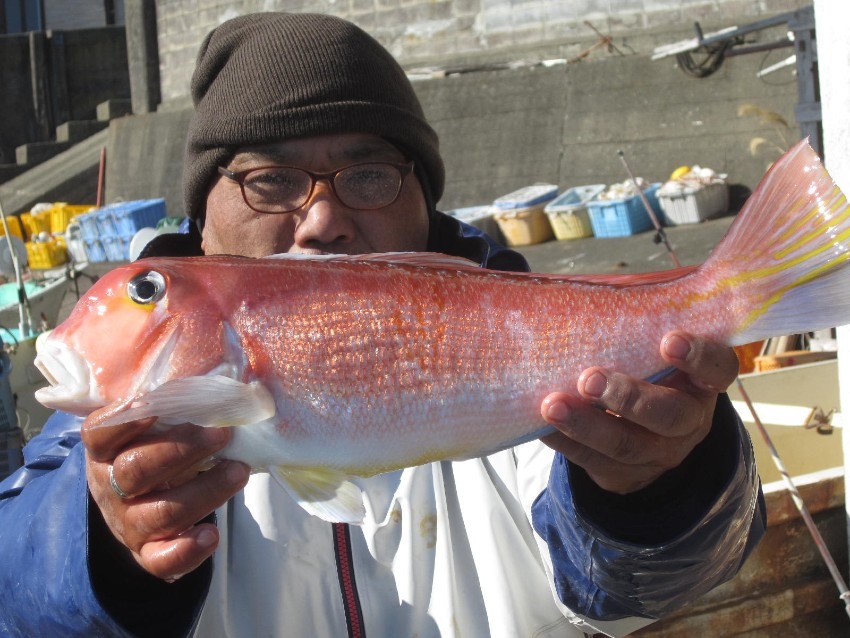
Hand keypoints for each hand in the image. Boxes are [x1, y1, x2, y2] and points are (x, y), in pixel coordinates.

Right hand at [81, 411, 249, 580]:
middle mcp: (110, 487)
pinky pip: (160, 560)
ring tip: (239, 471)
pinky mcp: (147, 553)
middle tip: (223, 434)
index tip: (151, 405)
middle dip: (183, 450)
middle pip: (136, 471)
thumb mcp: (155, 429)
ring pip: (159, 513)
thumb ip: (176, 407)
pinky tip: (211, 534)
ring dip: (204, 492)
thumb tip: (234, 382)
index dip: (123, 420)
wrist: (137, 505)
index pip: (100, 434)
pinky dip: (185, 551)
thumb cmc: (155, 451)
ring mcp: (127, 523)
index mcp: (106, 450)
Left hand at [540, 331, 738, 493]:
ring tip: (551, 405)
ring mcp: (657, 453)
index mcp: (702, 384)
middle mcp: (688, 421)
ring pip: (626, 446)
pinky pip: (592, 462)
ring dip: (587, 425)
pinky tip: (537, 424)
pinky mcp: (623, 475)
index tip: (669, 339)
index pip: (719, 370)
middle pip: (669, 416)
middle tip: (590, 378)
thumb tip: (578, 288)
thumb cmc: (645, 372)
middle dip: (630, 397)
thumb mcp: (653, 351)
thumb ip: (636, 326)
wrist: (647, 442)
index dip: (700, 357)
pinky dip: (563, 442)